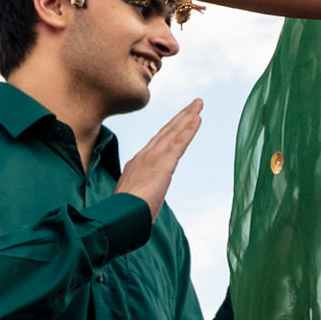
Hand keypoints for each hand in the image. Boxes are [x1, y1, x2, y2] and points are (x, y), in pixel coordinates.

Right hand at [116, 99, 202, 219]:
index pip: (157, 142)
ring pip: (174, 131)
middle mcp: (144, 155)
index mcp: (137, 163)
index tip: (179, 120)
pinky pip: (180, 141)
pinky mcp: (164, 161)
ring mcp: (154, 156)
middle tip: (194, 104)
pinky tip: (198, 118)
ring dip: (188, 116)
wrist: (121, 215)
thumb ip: (138, 193)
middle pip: (166, 131)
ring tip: (199, 104)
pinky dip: (189, 129)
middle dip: (181, 116)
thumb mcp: (132, 199)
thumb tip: (142, 202)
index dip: (169, 130)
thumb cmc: (125, 213)